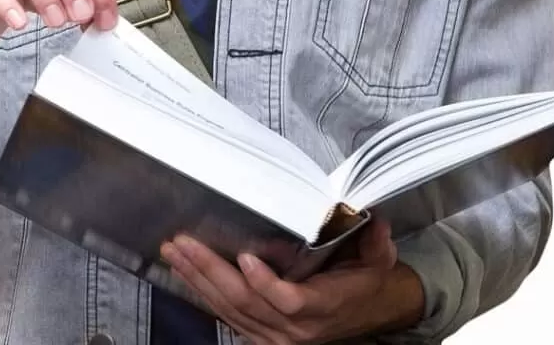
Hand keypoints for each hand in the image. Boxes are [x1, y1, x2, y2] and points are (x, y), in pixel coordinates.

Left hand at [161, 219, 424, 343]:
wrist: (367, 312)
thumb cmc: (365, 280)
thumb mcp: (378, 260)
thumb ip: (376, 242)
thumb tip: (375, 221)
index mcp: (323, 306)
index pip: (289, 300)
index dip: (265, 283)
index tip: (245, 257)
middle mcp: (295, 328)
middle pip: (246, 303)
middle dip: (210, 271)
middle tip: (183, 243)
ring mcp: (275, 336)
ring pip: (230, 310)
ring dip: (198, 280)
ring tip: (174, 252)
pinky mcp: (262, 336)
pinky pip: (227, 317)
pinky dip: (204, 294)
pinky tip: (184, 273)